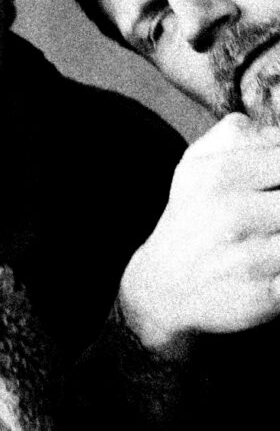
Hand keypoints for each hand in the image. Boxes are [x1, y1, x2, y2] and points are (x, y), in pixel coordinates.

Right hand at [121, 113, 279, 356]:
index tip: (273, 186)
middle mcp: (234, 214)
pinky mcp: (265, 295)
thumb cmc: (190, 221)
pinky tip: (271, 263)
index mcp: (222, 174)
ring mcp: (250, 258)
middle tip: (272, 214)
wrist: (161, 287)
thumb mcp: (196, 166)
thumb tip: (279, 135)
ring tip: (271, 233)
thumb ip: (238, 136)